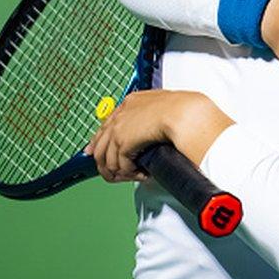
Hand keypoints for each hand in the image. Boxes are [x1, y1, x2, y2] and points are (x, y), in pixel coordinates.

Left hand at [85, 90, 232, 181]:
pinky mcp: (123, 142)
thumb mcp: (164, 106)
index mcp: (131, 102)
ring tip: (134, 176)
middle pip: (100, 145)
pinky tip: (142, 174)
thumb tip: (156, 129)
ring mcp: (119, 128)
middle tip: (118, 174)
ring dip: (120, 172)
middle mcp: (121, 114)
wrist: (184, 113)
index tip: (94, 152)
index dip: (99, 142)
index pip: (106, 124)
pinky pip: (120, 166)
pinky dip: (130, 174)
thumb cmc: (183, 109)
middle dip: (106, 163)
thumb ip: (154, 115)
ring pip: (106, 159)